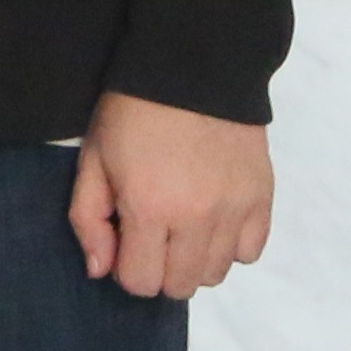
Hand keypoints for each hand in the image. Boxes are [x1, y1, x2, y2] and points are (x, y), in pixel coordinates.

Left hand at [67, 90, 273, 299]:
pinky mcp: (262, 196)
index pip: (141, 282)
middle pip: (181, 286)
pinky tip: (213, 217)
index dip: (127, 267)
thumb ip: (88, 219)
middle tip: (153, 233)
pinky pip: (250, 252)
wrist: (191, 63)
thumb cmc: (133, 110)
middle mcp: (196, 217)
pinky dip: (231, 244)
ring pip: (216, 274)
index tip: (125, 238)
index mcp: (148, 207)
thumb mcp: (93, 158)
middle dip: (160, 268)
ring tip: (182, 222)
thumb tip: (100, 270)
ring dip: (194, 259)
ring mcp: (234, 209)